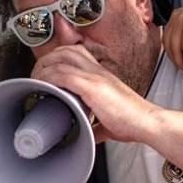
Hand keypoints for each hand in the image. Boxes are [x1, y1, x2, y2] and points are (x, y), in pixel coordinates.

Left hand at [32, 45, 160, 143]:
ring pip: (62, 58)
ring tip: (36, 79)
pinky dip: (49, 77)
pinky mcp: (93, 87)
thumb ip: (97, 124)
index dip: (58, 57)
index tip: (47, 70)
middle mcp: (98, 71)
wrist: (146, 123)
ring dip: (44, 66)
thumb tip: (89, 133)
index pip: (77, 52)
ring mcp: (95, 77)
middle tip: (37, 73)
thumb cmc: (132, 122)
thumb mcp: (109, 120)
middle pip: (67, 50)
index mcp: (102, 75)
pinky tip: (42, 85)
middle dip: (47, 59)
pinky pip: (64, 75)